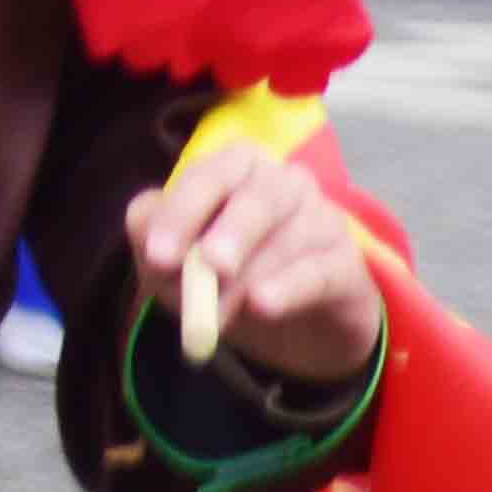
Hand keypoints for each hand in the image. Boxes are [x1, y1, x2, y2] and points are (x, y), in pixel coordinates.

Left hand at [119, 137, 386, 396]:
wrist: (293, 323)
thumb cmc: (226, 273)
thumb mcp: (177, 258)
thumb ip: (150, 233)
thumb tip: (145, 224)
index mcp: (238, 167)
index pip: (208, 177)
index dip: (181, 214)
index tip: (159, 257)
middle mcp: (286, 182)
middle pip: (258, 197)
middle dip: (229, 234)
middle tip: (208, 268)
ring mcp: (323, 219)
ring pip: (288, 238)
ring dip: (249, 277)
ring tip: (219, 314)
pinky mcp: (346, 262)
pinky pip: (320, 271)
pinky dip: (290, 287)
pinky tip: (264, 303)